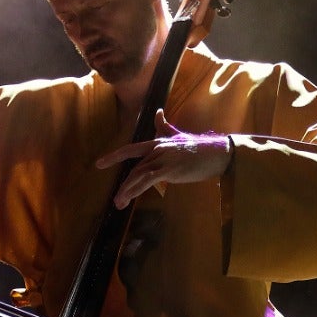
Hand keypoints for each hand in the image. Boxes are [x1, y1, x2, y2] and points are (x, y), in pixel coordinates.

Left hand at [96, 111, 232, 208]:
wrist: (216, 153)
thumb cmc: (199, 147)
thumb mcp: (178, 134)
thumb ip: (164, 126)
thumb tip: (157, 112)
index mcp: (157, 142)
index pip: (131, 149)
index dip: (114, 156)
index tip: (99, 164)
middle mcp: (157, 149)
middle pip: (134, 168)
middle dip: (123, 184)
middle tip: (115, 200)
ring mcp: (162, 159)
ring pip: (138, 175)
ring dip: (127, 191)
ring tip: (119, 204)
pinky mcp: (169, 170)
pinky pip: (147, 181)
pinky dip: (136, 190)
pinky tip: (129, 199)